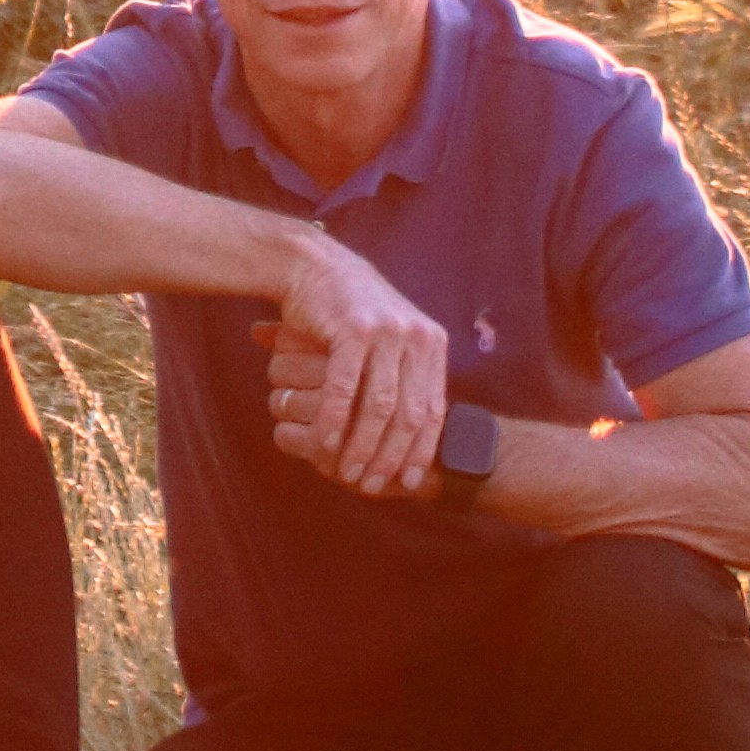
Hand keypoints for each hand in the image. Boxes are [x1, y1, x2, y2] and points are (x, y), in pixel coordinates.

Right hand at [262, 240, 450, 500]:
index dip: (422, 451)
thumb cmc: (349, 312)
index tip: (407, 482)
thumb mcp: (392, 339)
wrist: (314, 266)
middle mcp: (416, 337)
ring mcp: (387, 332)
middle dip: (391, 458)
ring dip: (362, 447)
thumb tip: (417, 434)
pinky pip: (344, 389)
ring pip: (379, 408)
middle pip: (410, 415)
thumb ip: (407, 376)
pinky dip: (333, 422)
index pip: (435, 410)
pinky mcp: (354, 331)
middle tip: (372, 484)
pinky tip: (323, 444)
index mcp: (432, 342)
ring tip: (347, 473)